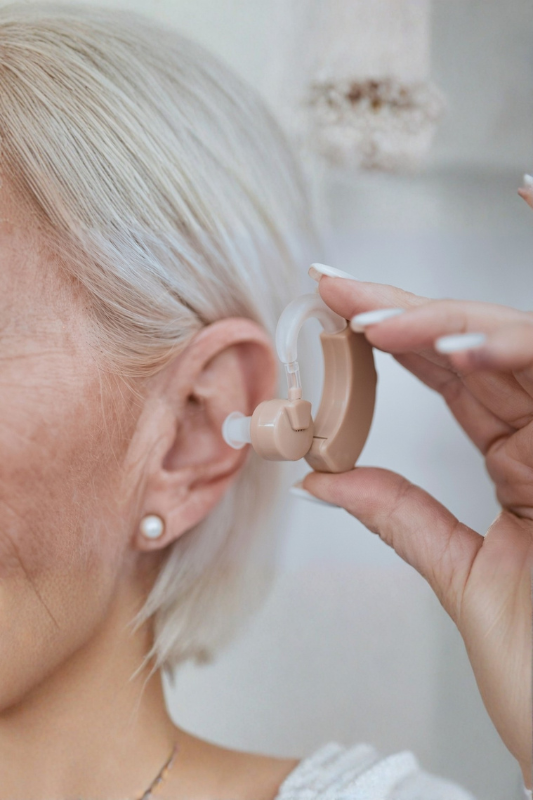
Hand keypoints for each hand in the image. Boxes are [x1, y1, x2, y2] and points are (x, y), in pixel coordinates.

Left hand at [303, 275, 532, 783]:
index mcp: (519, 460)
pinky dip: (506, 354)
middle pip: (471, 347)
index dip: (391, 338)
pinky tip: (448, 350)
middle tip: (334, 288)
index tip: (331, 312)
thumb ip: (402, 516)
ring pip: (515, 347)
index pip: (449, 377)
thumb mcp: (464, 576)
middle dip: (402, 309)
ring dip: (443, 325)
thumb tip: (324, 478)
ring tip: (372, 321)